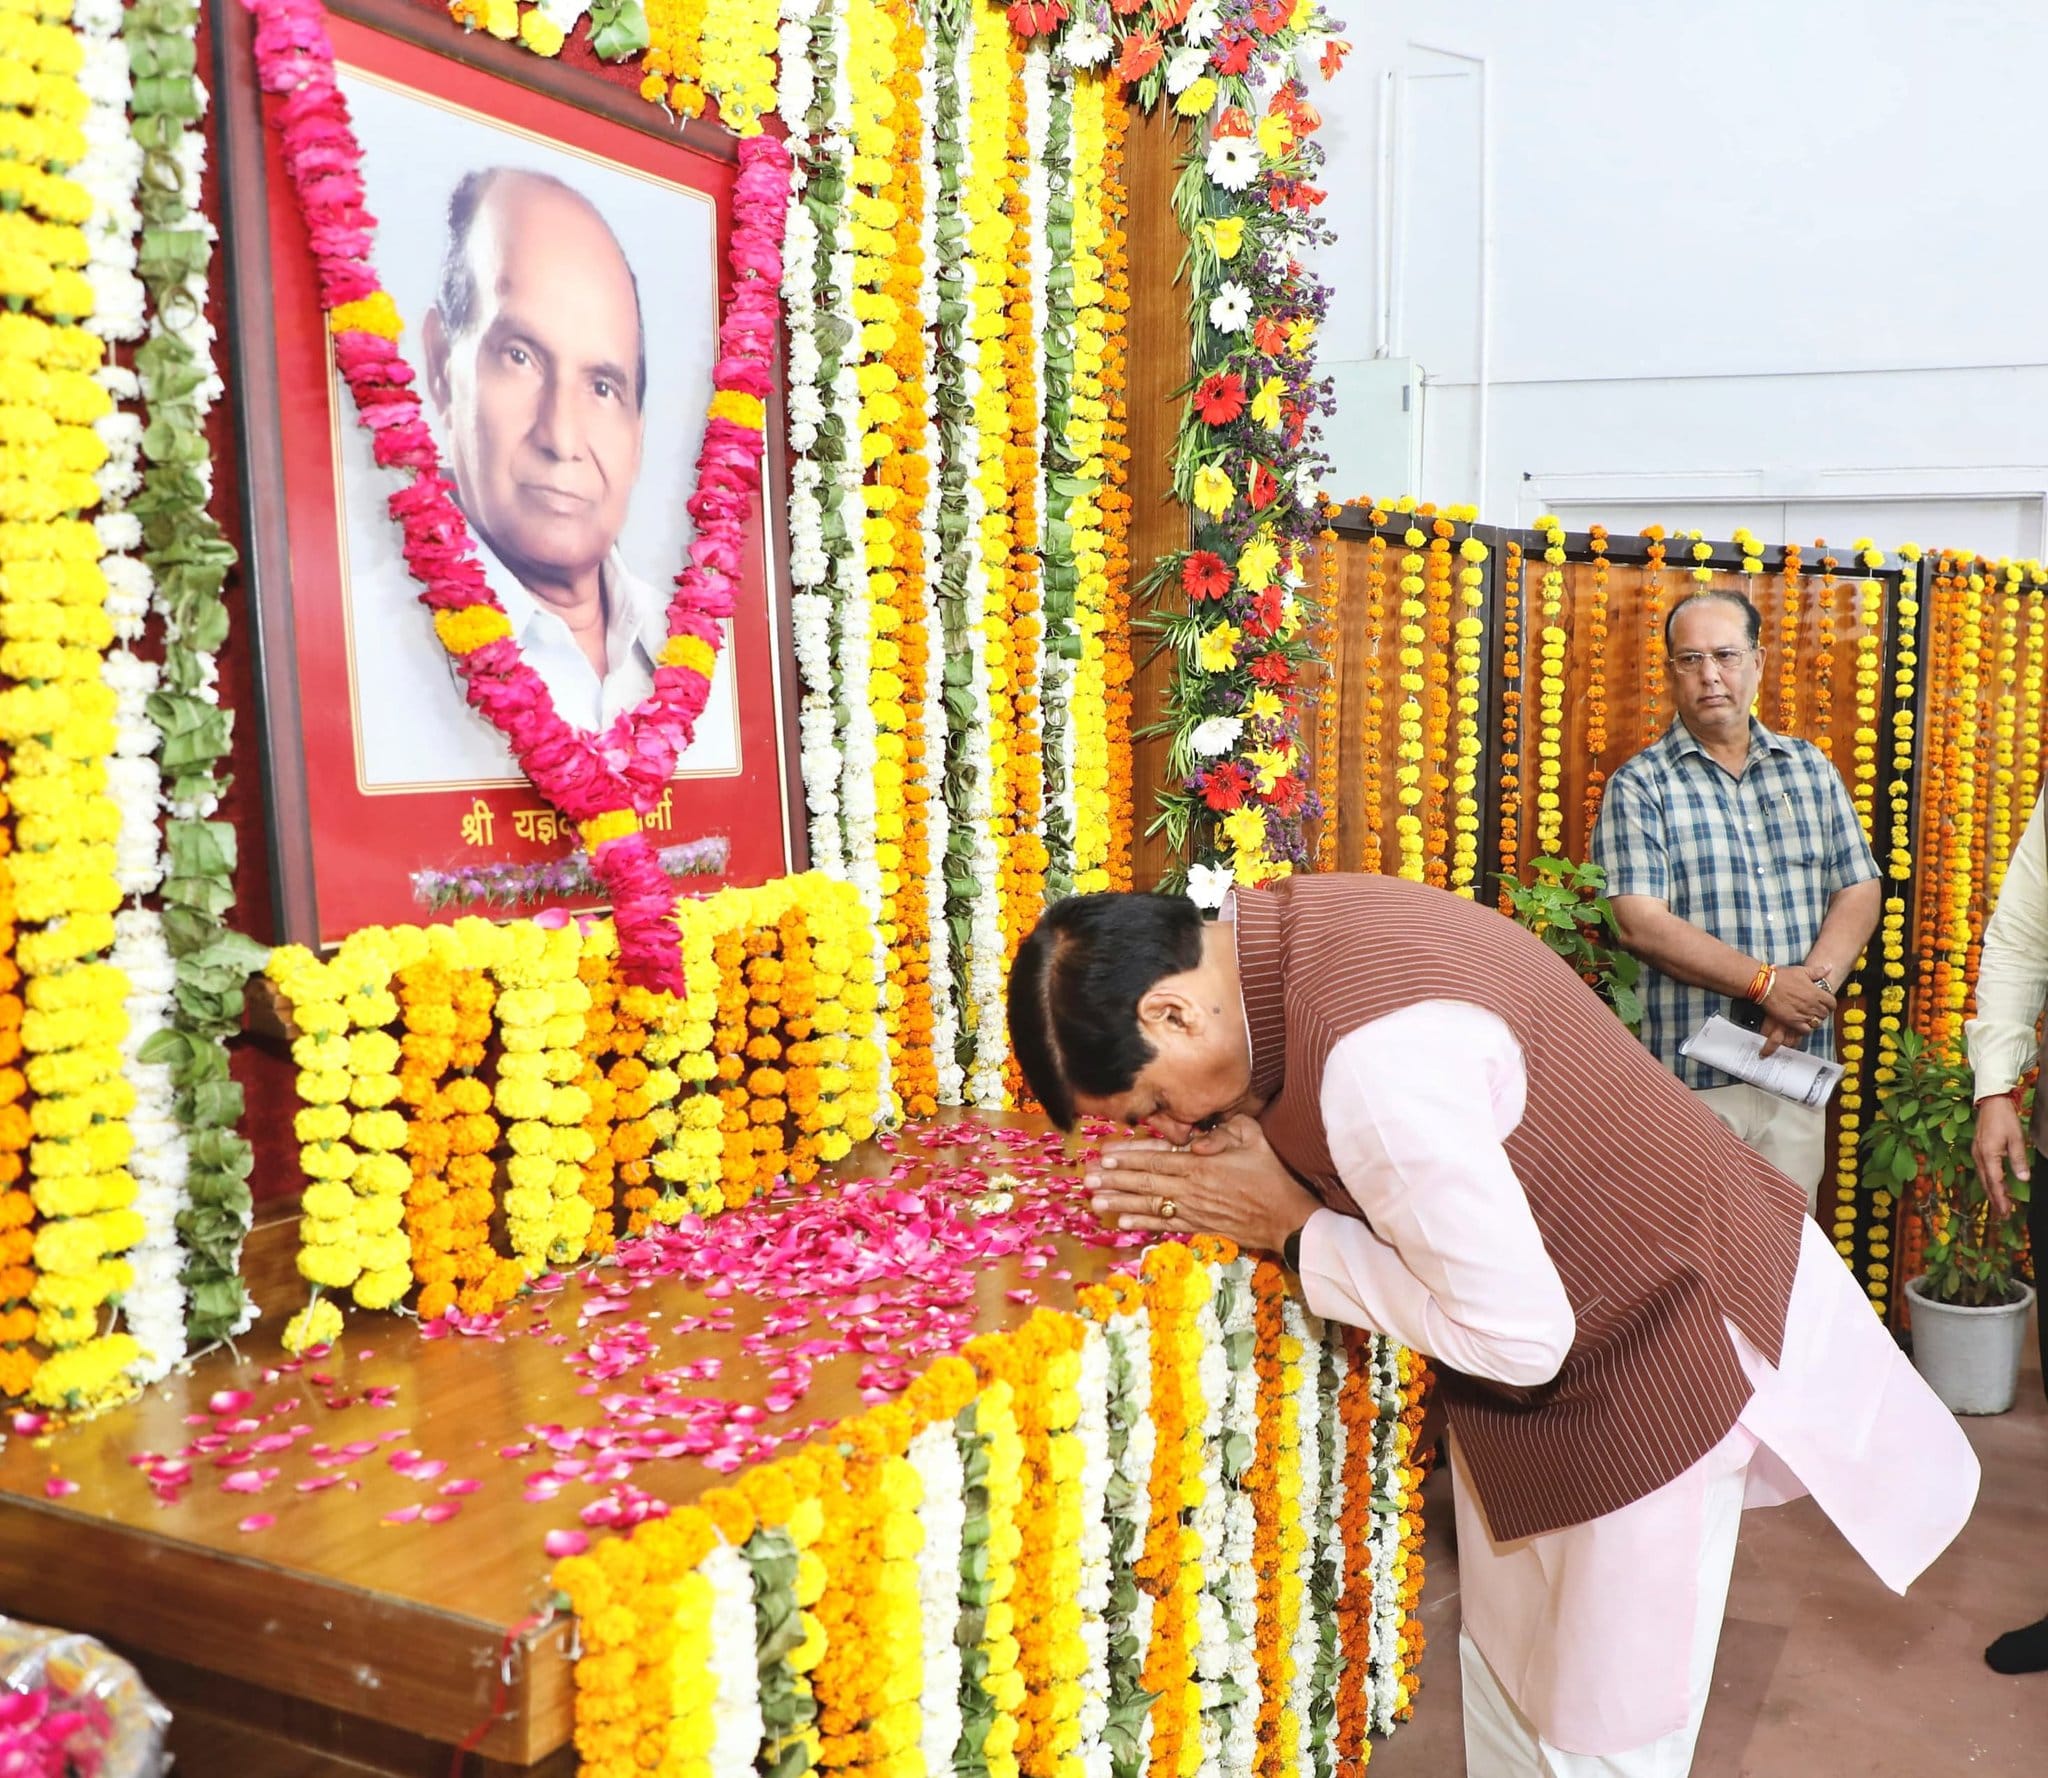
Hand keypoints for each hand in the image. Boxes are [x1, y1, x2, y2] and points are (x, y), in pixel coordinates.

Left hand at [1085, 1114, 1320, 1253]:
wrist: (1287, 1217)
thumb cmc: (1272, 1173)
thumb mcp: (1252, 1138)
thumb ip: (1223, 1133)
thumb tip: (1195, 1140)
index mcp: (1201, 1164)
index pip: (1156, 1159)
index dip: (1128, 1157)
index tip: (1104, 1155)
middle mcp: (1191, 1188)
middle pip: (1145, 1182)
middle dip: (1114, 1179)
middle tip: (1087, 1177)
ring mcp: (1193, 1210)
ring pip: (1149, 1204)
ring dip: (1119, 1202)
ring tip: (1094, 1201)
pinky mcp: (1199, 1226)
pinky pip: (1164, 1224)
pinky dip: (1142, 1223)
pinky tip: (1121, 1223)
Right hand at [1758, 966, 1834, 1054]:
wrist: (1764, 985)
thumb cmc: (1781, 976)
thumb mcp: (1801, 970)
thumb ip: (1817, 971)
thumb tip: (1829, 967)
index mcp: (1816, 993)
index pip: (1832, 1003)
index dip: (1830, 1004)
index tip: (1826, 1004)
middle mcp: (1812, 1005)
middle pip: (1825, 1014)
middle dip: (1822, 1012)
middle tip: (1816, 1010)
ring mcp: (1803, 1014)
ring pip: (1817, 1022)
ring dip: (1814, 1020)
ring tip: (1809, 1017)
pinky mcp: (1792, 1021)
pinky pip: (1806, 1030)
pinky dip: (1806, 1028)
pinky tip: (1802, 1023)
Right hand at [1971, 1092, 2029, 1219]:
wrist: (1990, 1102)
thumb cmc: (2004, 1119)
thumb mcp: (2017, 1138)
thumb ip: (2019, 1159)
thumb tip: (2023, 1179)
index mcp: (1988, 1155)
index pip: (1995, 1182)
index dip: (2001, 1198)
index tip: (2007, 1212)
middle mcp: (1979, 1156)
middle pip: (1987, 1183)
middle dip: (1995, 1200)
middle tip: (2003, 1215)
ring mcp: (1977, 1153)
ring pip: (1983, 1178)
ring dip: (1991, 1192)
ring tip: (2000, 1204)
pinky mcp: (1978, 1150)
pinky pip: (1983, 1170)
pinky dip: (1989, 1181)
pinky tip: (1995, 1185)